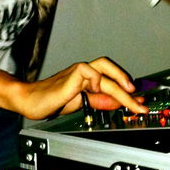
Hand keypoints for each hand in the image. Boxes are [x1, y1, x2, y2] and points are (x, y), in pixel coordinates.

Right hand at [19, 57, 148, 119]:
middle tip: (138, 98)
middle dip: (126, 80)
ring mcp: (77, 72)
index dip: (127, 90)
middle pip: (108, 66)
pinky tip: (97, 90)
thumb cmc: (52, 101)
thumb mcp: (83, 103)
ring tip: (129, 93)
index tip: (140, 103)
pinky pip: (88, 70)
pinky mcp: (70, 75)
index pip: (111, 79)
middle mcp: (84, 72)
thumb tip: (119, 102)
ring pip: (102, 67)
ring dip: (118, 80)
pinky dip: (96, 80)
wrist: (30, 101)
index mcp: (87, 79)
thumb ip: (100, 101)